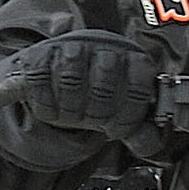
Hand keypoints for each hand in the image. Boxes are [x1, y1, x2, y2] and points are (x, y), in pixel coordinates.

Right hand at [0, 30, 170, 143]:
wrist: (60, 73)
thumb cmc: (98, 93)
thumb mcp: (121, 113)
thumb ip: (139, 132)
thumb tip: (147, 143)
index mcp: (132, 58)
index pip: (139, 85)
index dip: (129, 116)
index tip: (117, 130)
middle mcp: (104, 46)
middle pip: (105, 83)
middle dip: (98, 114)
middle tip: (92, 121)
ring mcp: (71, 47)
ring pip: (71, 79)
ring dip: (70, 110)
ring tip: (72, 115)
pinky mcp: (41, 55)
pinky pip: (41, 81)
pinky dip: (46, 104)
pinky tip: (53, 109)